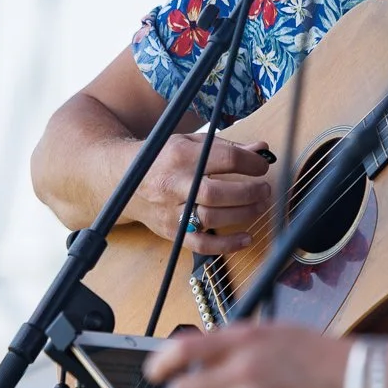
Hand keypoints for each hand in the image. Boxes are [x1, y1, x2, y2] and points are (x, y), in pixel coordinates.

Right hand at [124, 133, 272, 255]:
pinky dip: (227, 245)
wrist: (123, 179)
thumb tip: (262, 149)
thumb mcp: (191, 143)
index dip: (251, 163)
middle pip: (216, 193)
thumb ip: (227, 147)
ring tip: (259, 206)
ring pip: (210, 218)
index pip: (225, 159)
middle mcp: (173, 183)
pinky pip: (201, 244)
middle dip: (248, 192)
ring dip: (243, 214)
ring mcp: (170, 210)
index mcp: (181, 155)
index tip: (262, 166)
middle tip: (264, 190)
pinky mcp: (170, 231)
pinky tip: (246, 238)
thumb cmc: (164, 159)